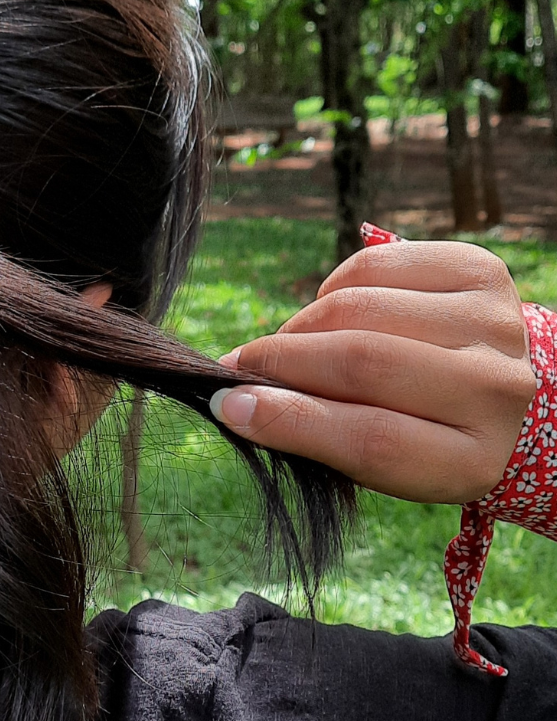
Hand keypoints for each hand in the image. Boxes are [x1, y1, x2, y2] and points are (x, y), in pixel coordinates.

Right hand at [208, 240, 537, 503]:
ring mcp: (495, 322)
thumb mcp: (379, 455)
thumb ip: (319, 433)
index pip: (373, 440)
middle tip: (238, 366)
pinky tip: (335, 310)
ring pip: (361, 308)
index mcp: (472, 460)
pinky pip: (376, 265)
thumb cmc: (417, 426)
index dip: (291, 420)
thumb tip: (235, 401)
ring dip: (303, 326)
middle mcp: (497, 389)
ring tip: (292, 345)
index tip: (229, 405)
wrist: (493, 382)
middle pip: (363, 363)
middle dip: (281, 360)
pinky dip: (334, 287)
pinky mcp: (482, 269)